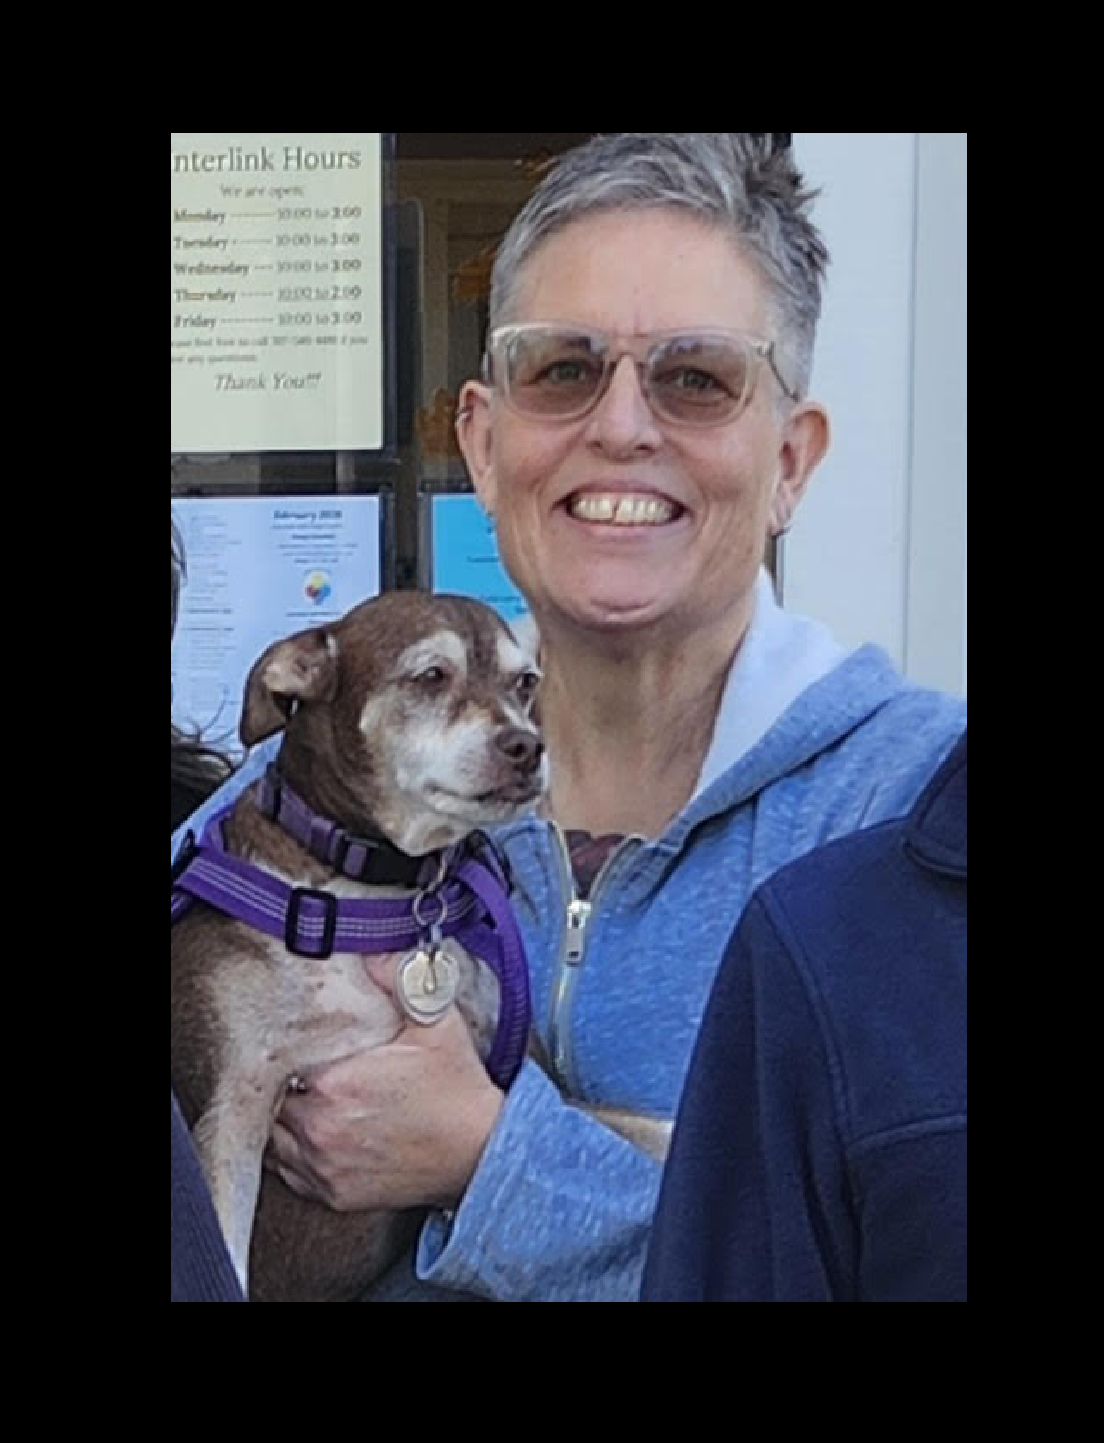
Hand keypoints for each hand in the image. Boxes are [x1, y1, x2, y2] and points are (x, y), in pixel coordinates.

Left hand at [268, 957, 503, 1212]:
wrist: (481, 1152)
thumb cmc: (457, 1088)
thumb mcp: (435, 1021)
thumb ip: (396, 979)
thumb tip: (370, 949)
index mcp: (334, 1082)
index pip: (282, 1058)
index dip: (291, 1047)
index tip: (310, 1042)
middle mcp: (319, 1128)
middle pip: (272, 1097)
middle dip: (288, 1080)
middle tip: (312, 1067)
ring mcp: (323, 1166)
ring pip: (274, 1136)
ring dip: (286, 1116)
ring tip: (313, 1098)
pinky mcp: (333, 1196)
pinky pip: (290, 1173)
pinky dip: (296, 1153)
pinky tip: (320, 1132)